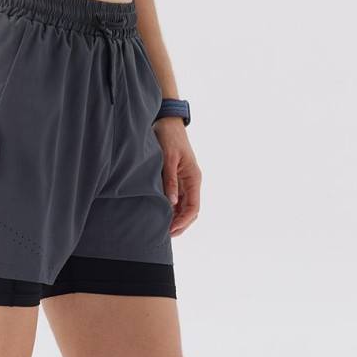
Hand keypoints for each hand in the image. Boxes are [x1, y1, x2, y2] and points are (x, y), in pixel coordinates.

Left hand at [154, 117, 201, 236]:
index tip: (171, 229)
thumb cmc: (169, 137)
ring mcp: (185, 181)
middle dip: (181, 224)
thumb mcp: (168, 159)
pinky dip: (172, 209)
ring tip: (163, 228)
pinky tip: (162, 214)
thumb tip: (172, 202)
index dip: (184, 221)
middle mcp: (192, 182)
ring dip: (176, 218)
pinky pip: (178, 199)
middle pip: (191, 210)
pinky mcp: (178, 178)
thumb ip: (170, 181)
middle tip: (166, 234)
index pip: (194, 207)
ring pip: (185, 206)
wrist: (167, 122)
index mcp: (194, 178)